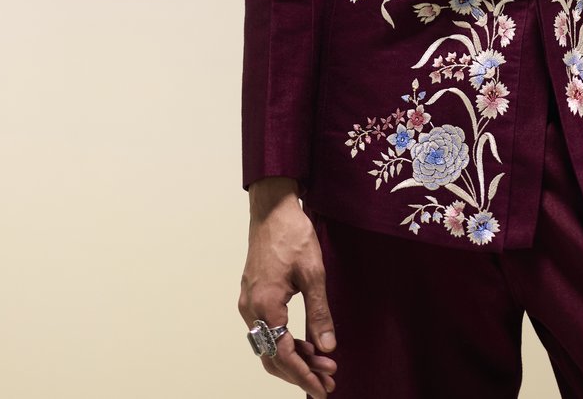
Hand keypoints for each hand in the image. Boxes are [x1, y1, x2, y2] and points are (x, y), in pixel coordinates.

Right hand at [238, 177, 337, 395]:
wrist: (272, 208)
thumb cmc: (293, 234)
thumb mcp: (313, 273)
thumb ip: (319, 313)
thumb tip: (327, 349)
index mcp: (265, 305)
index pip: (283, 355)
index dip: (304, 375)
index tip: (323, 388)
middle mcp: (251, 309)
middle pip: (272, 356)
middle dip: (301, 372)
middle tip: (327, 382)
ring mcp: (249, 303)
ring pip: (269, 344)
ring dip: (294, 358)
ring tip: (323, 365)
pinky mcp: (252, 296)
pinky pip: (267, 329)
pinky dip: (286, 341)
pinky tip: (306, 343)